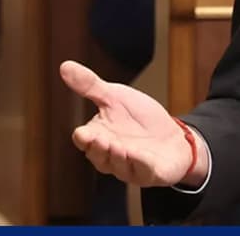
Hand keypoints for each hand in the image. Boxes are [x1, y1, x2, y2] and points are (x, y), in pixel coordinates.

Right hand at [60, 60, 203, 187]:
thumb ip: (91, 86)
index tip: (84, 132)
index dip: (84, 138)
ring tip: (119, 146)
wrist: (174, 137)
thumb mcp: (116, 97)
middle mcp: (110, 154)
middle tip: (101, 139)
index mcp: (99, 136)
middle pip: (98, 155)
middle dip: (99, 148)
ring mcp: (130, 166)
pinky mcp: (150, 173)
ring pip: (118, 166)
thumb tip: (65, 66)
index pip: (85, 140)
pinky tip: (141, 155)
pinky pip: (144, 171)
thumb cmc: (141, 119)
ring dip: (118, 156)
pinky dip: (141, 164)